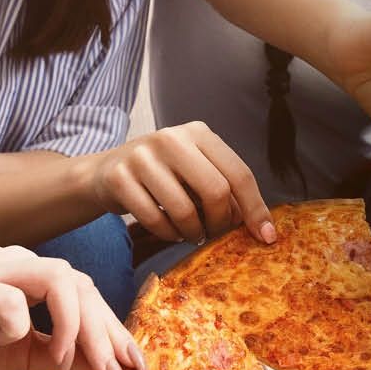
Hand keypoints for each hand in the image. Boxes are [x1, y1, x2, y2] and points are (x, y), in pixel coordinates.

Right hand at [0, 245, 144, 369]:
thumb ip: (66, 354)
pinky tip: (6, 346)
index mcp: (23, 273)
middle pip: (78, 282)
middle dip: (102, 332)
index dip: (112, 327)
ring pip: (55, 278)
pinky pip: (6, 297)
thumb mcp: (25, 359)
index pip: (84, 289)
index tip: (132, 364)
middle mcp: (7, 261)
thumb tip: (113, 363)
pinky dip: (17, 324)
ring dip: (72, 326)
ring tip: (63, 364)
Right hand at [81, 122, 276, 244]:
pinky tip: (170, 231)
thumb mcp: (195, 170)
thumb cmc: (162, 176)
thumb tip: (258, 225)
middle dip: (220, 222)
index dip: (256, 209)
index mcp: (198, 132)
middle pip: (216, 191)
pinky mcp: (119, 177)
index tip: (266, 236)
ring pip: (184, 209)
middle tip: (214, 233)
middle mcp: (171, 138)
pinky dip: (168, 234)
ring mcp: (142, 156)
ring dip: (193, 231)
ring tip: (191, 232)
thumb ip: (224, 187)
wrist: (104, 173)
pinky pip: (155, 220)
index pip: (239, 173)